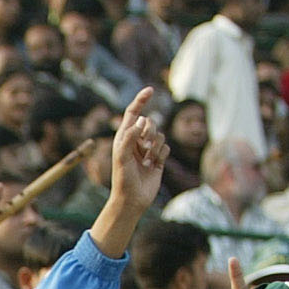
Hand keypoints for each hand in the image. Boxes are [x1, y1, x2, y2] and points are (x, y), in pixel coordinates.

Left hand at [105, 86, 167, 210]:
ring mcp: (147, 149)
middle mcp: (136, 141)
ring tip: (146, 162)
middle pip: (150, 123)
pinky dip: (161, 155)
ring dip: (155, 148)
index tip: (150, 89)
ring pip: (160, 135)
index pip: (132, 113)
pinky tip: (153, 166)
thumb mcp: (122, 157)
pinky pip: (166, 147)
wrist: (132, 199)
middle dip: (150, 132)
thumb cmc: (123, 179)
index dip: (141, 101)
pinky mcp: (158, 158)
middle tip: (144, 147)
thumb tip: (141, 120)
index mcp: (123, 137)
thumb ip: (130, 137)